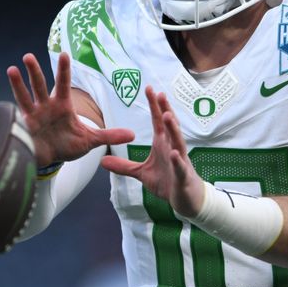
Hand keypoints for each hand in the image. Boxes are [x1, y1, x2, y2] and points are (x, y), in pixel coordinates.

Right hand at [7, 52, 133, 165]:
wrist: (53, 161)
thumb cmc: (68, 145)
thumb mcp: (90, 140)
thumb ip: (109, 135)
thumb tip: (132, 135)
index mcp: (62, 106)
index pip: (63, 84)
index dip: (63, 70)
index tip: (64, 54)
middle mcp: (45, 106)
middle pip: (39, 85)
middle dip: (34, 71)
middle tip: (28, 56)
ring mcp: (33, 116)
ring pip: (25, 97)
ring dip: (18, 84)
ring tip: (11, 69)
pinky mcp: (24, 129)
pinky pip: (16, 118)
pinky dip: (10, 112)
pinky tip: (2, 105)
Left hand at [101, 86, 204, 217]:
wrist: (184, 198)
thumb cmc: (166, 181)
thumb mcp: (141, 173)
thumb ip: (124, 166)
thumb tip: (103, 161)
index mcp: (163, 143)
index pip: (158, 121)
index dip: (154, 105)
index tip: (149, 88)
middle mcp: (172, 147)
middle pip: (169, 125)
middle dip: (165, 109)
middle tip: (159, 94)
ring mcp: (179, 160)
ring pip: (177, 142)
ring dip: (173, 129)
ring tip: (167, 116)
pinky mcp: (182, 175)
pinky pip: (180, 166)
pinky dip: (177, 160)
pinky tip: (173, 153)